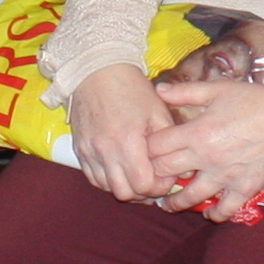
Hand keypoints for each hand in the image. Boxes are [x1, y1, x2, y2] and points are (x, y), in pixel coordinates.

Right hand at [68, 58, 176, 201]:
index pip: (144, 184)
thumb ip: (169, 142)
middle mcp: (105, 151)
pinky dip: (108, 180)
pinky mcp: (79, 150)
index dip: (160, 186)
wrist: (96, 70)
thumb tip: (183, 169)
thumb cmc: (131, 89)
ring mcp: (89, 151)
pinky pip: (93, 178)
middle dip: (143, 192)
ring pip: (108, 188)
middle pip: (125, 193)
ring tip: (137, 175)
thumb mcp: (158, 111)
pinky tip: (120, 170)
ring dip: (125, 187)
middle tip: (154, 179)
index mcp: (127, 141)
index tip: (167, 176)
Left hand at [144, 71, 263, 219]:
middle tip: (150, 180)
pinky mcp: (244, 188)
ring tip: (169, 205)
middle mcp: (207, 157)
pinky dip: (215, 214)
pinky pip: (225, 209)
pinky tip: (210, 213)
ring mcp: (225, 176)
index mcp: (197, 132)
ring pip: (190, 197)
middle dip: (155, 176)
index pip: (157, 147)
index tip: (144, 153)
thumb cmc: (254, 101)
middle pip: (167, 172)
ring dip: (175, 203)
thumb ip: (186, 92)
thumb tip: (158, 90)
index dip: (146, 150)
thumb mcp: (218, 90)